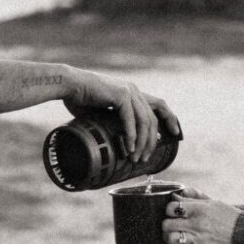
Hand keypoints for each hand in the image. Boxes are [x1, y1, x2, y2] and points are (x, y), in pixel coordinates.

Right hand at [63, 69, 180, 162]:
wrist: (68, 85)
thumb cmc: (80, 99)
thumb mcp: (102, 114)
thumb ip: (114, 123)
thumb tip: (119, 143)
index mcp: (132, 92)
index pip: (159, 105)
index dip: (170, 119)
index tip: (175, 133)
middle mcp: (134, 91)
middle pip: (153, 119)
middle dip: (152, 141)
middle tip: (146, 158)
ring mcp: (128, 91)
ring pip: (144, 122)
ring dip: (142, 143)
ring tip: (136, 158)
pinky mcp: (120, 95)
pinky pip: (131, 120)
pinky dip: (131, 136)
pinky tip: (128, 148)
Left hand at [161, 189, 238, 243]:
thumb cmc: (228, 216)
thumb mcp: (212, 202)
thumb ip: (193, 197)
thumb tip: (178, 193)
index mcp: (199, 209)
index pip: (172, 207)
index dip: (169, 209)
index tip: (174, 211)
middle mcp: (196, 223)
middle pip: (167, 223)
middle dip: (167, 223)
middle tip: (173, 223)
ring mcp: (197, 238)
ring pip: (170, 238)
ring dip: (169, 236)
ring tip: (175, 233)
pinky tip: (183, 242)